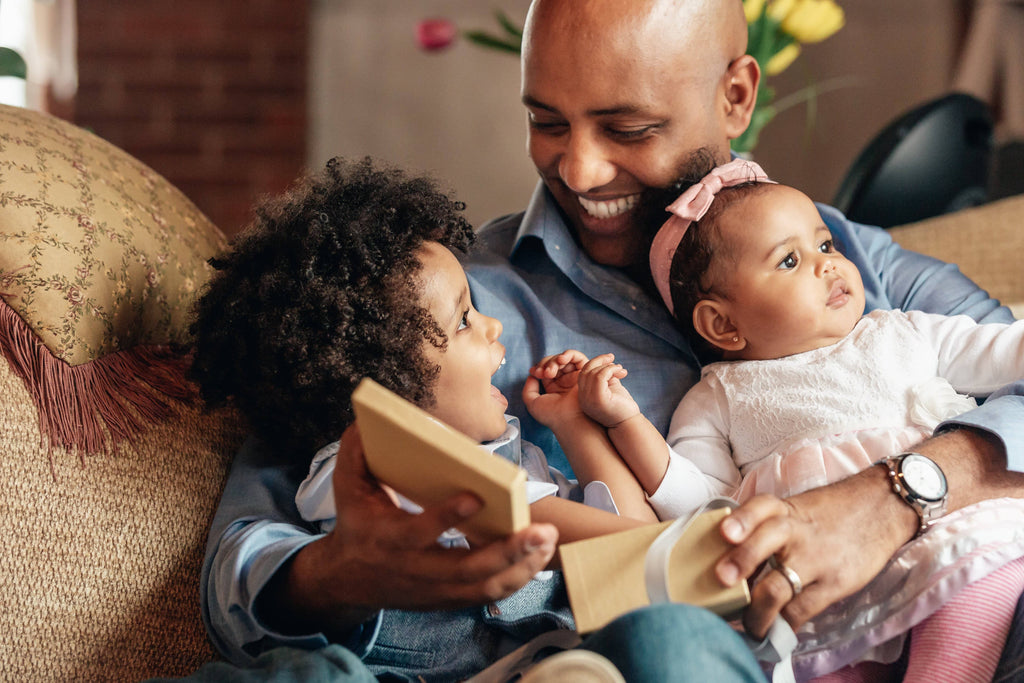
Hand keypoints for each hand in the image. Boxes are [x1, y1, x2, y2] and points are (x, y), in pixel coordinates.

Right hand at [267, 423, 558, 638]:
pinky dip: (517, 578)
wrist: (349, 581)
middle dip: (509, 551)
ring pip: (484, 586)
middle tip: (543, 530)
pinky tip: (539, 557)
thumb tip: (364, 422)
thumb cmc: (357, 525)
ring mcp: (434, 589)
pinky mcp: (448, 599)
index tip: (476, 497)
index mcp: (390, 539)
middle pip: (467, 568)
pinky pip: (488, 594)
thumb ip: (355, 454)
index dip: (447, 517)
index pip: (420, 532)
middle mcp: (416, 569)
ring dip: (522, 566)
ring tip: (548, 541)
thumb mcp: (348, 488)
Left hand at [523, 349, 590, 427]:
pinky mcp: (584, 374)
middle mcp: (565, 381)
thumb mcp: (532, 402)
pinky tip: (561, 360)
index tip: (534, 372)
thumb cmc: (552, 415)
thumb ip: (528, 388)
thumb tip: (531, 375)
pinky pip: (578, 357)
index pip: (545, 369)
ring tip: (551, 370)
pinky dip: (569, 354)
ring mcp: (574, 377)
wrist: (570, 420)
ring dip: (555, 360)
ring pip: (564, 359)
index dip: (539, 367)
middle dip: (545, 364)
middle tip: (543, 373)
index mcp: (554, 387)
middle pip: (554, 362)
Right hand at [577, 353, 636, 427]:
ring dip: (608, 366)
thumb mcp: (610, 387)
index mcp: (583, 396)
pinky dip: (611, 369)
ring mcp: (589, 400)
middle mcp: (582, 398)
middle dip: (599, 361)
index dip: (594, 363)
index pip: (582, 373)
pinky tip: (621, 372)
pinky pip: (600, 376)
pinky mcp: (598, 399)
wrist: (629, 424)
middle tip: (613, 358)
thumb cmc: (621, 406)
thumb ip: (604, 376)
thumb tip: (605, 360)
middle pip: (585, 371)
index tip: (609, 360)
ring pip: (593, 373)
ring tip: (619, 369)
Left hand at [713, 465, 913, 639]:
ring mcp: (816, 558)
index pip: (759, 507)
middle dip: (740, 563)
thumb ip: (766, 525)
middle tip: (722, 581)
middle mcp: (796, 531)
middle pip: (764, 542)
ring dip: (756, 611)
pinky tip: (775, 629)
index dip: (741, 520)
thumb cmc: (829, 513)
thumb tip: (726, 554)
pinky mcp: (836, 583)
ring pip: (778, 587)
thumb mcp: (796, 508)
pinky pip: (803, 609)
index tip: (725, 533)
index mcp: (783, 509)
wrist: (882, 508)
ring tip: (747, 625)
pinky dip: (785, 624)